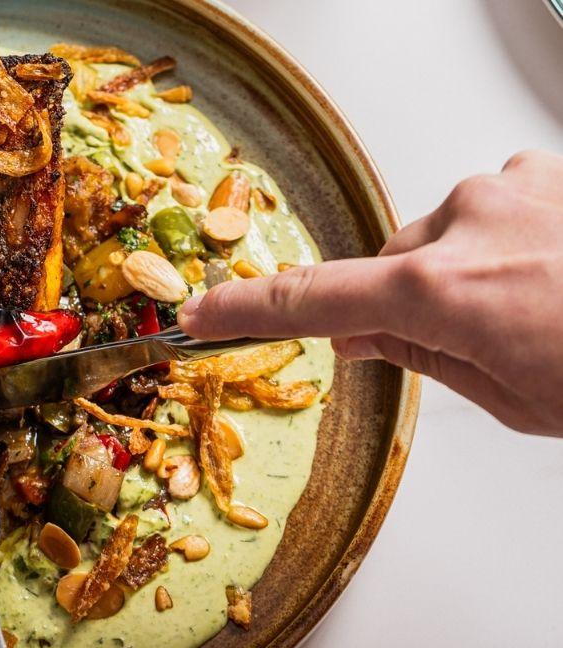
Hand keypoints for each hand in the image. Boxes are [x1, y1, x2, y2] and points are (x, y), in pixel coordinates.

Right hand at [178, 150, 562, 435]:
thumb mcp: (515, 397)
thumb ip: (426, 356)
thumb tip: (372, 335)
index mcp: (443, 292)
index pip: (311, 302)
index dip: (246, 311)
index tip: (200, 314)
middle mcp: (464, 221)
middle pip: (390, 268)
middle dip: (411, 306)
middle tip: (475, 347)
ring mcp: (508, 186)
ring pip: (443, 236)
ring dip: (465, 273)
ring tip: (539, 309)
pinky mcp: (543, 168)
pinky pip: (493, 206)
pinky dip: (506, 240)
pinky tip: (554, 270)